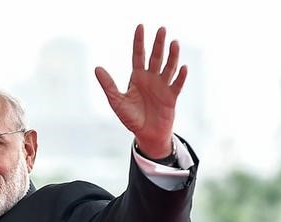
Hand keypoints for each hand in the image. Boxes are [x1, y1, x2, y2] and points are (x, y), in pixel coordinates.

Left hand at [94, 24, 186, 158]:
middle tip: (162, 29)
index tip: (141, 27)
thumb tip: (97, 68)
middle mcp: (151, 78)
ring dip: (172, 56)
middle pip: (156, 57)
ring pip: (169, 67)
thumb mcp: (117, 101)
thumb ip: (108, 85)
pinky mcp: (171, 97)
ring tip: (174, 43)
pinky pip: (177, 85)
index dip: (139, 41)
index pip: (138, 55)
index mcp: (137, 77)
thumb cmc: (131, 118)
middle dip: (158, 44)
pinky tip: (183, 67)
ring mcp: (163, 86)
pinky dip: (181, 76)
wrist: (146, 135)